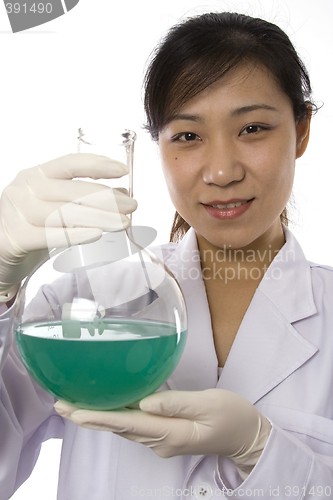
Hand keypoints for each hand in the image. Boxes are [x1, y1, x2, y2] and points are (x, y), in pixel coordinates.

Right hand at [0, 153, 136, 300]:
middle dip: (107, 198)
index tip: (122, 170)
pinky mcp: (14, 237)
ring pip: (64, 213)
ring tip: (123, 223)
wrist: (0, 256)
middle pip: (72, 190)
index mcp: (35, 175)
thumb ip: (84, 201)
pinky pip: (49, 235)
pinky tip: (96, 234)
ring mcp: (16, 212)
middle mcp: (24, 189)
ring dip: (98, 217)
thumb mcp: (57, 210)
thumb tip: (121, 194)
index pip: (69, 163)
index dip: (97, 165)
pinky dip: (75, 235)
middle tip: (132, 206)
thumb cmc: (31, 229)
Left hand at [54, 389, 270, 473]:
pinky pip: (134, 427)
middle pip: (120, 428)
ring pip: (124, 429)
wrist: (246, 436)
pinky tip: (103, 409)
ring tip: (73, 406)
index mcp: (172, 432)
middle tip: (61, 405)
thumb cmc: (232, 415)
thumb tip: (146, 402)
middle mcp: (161, 441)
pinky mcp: (164, 435)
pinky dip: (114, 418)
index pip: (130, 424)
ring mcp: (162, 441)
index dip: (101, 418)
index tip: (75, 412)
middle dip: (89, 417)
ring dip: (98, 418)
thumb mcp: (210, 404)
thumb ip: (178, 403)